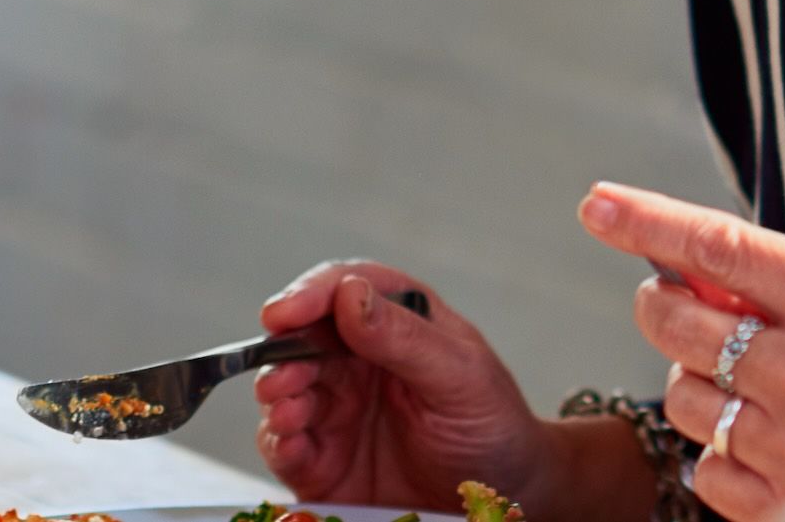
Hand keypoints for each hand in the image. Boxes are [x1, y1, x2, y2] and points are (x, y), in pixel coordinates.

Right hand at [253, 261, 558, 515]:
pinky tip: (291, 442)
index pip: (344, 289)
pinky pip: (286, 445)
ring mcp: (339, 408)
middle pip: (304, 337)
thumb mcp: (461, 376)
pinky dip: (278, 442)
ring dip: (278, 394)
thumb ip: (406, 337)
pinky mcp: (325, 460)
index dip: (310, 294)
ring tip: (290, 410)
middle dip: (284, 349)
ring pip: (288, 387)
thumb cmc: (490, 423)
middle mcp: (359, 359)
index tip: (285, 311)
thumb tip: (349, 294)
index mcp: (396, 320)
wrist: (506, 496)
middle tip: (283, 373)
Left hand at [580, 182, 784, 521]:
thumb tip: (699, 268)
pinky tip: (763, 438)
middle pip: (678, 324)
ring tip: (748, 380)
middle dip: (661, 306)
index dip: (644, 221)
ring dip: (698, 383)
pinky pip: (712, 474)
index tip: (596, 204)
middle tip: (673, 302)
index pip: (715, 244)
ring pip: (688, 400)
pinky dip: (723, 454)